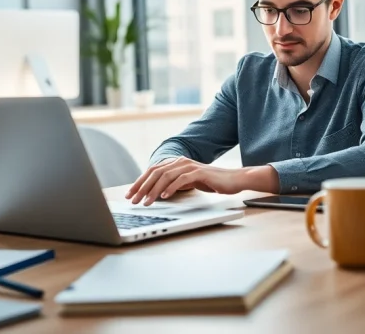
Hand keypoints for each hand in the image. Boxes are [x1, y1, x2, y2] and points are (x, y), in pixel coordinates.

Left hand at [126, 157, 278, 205]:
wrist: (234, 180)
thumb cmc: (212, 182)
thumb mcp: (189, 183)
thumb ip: (175, 184)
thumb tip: (157, 193)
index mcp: (177, 163)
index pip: (153, 171)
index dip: (139, 182)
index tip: (130, 194)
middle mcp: (181, 161)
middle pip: (156, 172)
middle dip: (142, 187)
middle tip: (133, 200)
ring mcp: (190, 166)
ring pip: (166, 176)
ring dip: (154, 190)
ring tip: (146, 202)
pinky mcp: (200, 172)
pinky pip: (182, 179)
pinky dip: (171, 188)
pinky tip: (165, 197)